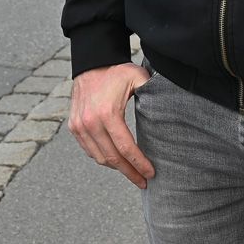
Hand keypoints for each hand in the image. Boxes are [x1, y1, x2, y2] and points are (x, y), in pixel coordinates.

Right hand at [68, 62, 154, 187]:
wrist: (91, 62)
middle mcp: (90, 122)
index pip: (126, 148)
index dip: (139, 164)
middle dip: (129, 173)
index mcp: (107, 113)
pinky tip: (116, 160)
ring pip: (99, 158)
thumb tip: (169, 110)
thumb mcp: (138, 78)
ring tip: (132, 172)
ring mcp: (79, 126)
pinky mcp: (74, 127)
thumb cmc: (117, 70)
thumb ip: (152, 93)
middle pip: (112, 158)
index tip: (151, 174)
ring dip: (116, 168)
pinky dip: (102, 158)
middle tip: (143, 181)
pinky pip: (89, 150)